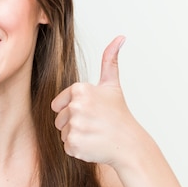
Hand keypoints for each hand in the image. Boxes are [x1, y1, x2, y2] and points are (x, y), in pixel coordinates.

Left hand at [51, 36, 143, 166]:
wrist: (129, 144)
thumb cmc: (118, 114)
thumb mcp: (112, 85)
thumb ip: (109, 60)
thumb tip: (120, 37)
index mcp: (80, 90)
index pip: (58, 104)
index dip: (73, 110)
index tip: (91, 111)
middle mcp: (76, 106)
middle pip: (59, 120)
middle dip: (74, 124)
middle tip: (94, 124)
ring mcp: (75, 126)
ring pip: (63, 133)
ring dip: (76, 136)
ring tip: (95, 134)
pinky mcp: (74, 144)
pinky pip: (67, 146)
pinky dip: (78, 149)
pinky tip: (93, 145)